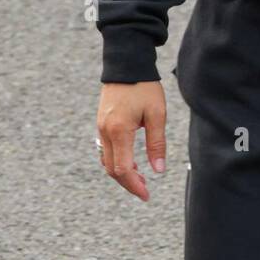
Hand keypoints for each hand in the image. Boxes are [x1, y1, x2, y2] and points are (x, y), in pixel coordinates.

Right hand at [96, 81, 166, 200]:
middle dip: (128, 183)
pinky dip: (116, 160)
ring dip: (122, 173)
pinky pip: (106, 149)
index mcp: (119, 131)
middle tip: (145, 190)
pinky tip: (131, 161)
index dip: (134, 185)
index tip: (146, 195)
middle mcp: (106, 131)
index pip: (123, 169)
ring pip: (107, 161)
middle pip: (112, 169)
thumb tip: (158, 169)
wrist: (126, 64)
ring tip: (140, 177)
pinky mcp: (101, 123)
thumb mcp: (157, 114)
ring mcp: (101, 127)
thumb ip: (157, 143)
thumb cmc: (144, 87)